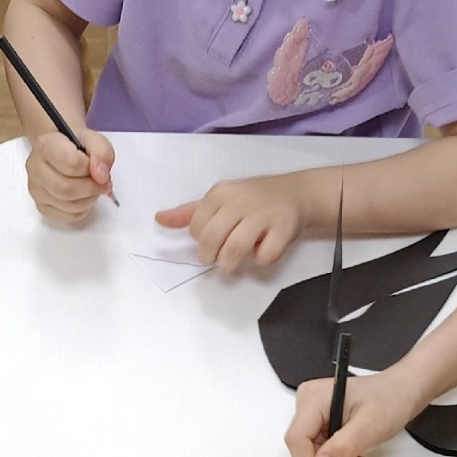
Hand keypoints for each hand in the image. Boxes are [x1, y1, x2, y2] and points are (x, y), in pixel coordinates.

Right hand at [26, 130, 115, 223]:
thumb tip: (101, 177)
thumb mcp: (94, 140)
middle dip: (91, 189)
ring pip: (67, 205)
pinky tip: (83, 198)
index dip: (92, 170)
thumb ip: (102, 153)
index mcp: (46, 145)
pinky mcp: (42, 206)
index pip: (71, 164)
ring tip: (93, 189)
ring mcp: (36, 189)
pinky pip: (67, 216)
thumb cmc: (76, 146)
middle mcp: (35, 167)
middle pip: (66, 189)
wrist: (61, 151)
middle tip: (101, 184)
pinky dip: (82, 210)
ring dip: (89, 200)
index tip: (101, 171)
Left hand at [155, 171, 312, 272]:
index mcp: (221, 193)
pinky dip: (262, 259)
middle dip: (211, 257)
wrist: (297, 192)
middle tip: (220, 258)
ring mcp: (263, 214)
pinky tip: (263, 250)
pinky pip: (265, 256)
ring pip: (235, 250)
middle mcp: (240, 200)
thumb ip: (190, 212)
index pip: (196, 228)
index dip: (201, 241)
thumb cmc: (254, 199)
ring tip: (234, 262)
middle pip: (211, 240)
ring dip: (230, 264)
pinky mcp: (284, 228)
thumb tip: (159, 219)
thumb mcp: (221, 200)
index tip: (214, 240)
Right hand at [285, 366, 421, 456]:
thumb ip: (343, 447)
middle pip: (303, 448)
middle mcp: (308, 403)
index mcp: (315, 397)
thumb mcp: (369, 426)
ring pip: (312, 453)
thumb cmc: (390, 400)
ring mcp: (313, 413)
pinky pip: (321, 450)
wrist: (402, 392)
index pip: (297, 439)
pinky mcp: (321, 422)